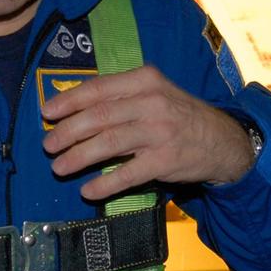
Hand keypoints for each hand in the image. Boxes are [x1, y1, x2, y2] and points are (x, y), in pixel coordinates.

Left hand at [40, 65, 254, 199]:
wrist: (223, 141)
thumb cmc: (178, 115)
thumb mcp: (154, 93)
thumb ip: (120, 97)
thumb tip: (73, 110)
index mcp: (145, 80)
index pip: (98, 89)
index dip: (68, 101)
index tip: (47, 113)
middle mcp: (152, 102)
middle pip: (99, 116)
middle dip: (67, 132)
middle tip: (48, 145)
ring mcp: (159, 132)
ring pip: (108, 143)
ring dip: (78, 157)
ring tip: (59, 167)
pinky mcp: (165, 160)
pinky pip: (127, 174)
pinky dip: (104, 184)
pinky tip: (88, 190)